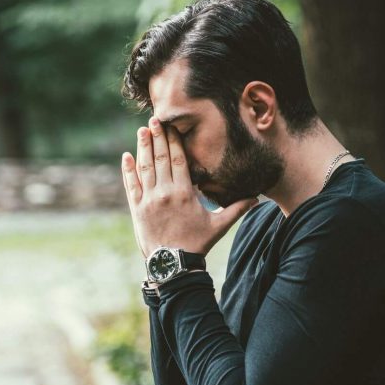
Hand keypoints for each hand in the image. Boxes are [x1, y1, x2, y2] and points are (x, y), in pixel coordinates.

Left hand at [121, 117, 257, 258]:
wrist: (173, 265)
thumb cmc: (197, 244)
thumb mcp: (219, 226)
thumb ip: (236, 209)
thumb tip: (258, 199)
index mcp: (184, 193)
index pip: (179, 159)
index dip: (174, 140)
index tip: (171, 126)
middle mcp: (165, 193)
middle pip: (160, 159)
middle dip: (157, 137)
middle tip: (154, 120)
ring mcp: (149, 200)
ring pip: (145, 168)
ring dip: (143, 148)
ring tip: (142, 131)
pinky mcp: (137, 210)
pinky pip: (131, 185)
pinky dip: (128, 170)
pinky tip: (126, 156)